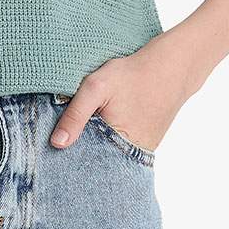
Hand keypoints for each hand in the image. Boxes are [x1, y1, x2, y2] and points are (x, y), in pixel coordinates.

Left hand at [48, 44, 189, 154]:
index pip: (84, 162)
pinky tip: (106, 126)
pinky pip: (122, 148)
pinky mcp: (147, 143)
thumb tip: (56, 144)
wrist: (173, 66)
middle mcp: (132, 155)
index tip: (54, 149)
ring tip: (90, 129)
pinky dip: (111, 141)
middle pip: (97, 161)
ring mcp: (142, 151)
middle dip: (81, 153)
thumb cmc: (133, 74)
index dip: (68, 155)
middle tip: (70, 137)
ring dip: (96, 146)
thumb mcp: (97, 87)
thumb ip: (75, 115)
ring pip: (109, 155)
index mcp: (118, 145)